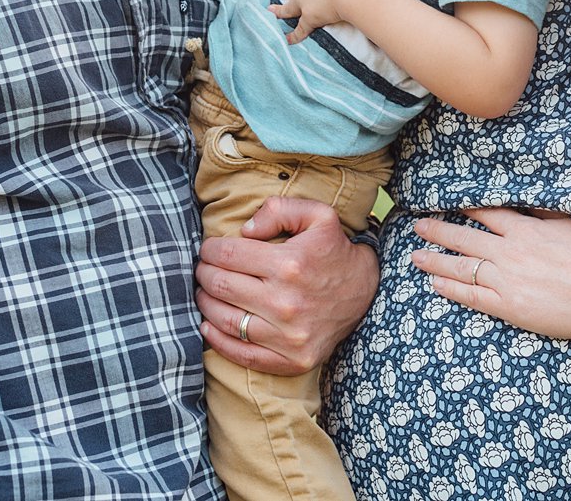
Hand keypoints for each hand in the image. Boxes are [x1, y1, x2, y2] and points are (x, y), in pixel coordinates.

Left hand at [196, 196, 378, 375]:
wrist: (367, 293)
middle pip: (221, 286)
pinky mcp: (291, 360)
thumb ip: (279, 209)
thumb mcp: (318, 215)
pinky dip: (217, 341)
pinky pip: (242, 354)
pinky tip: (208, 324)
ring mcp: (289, 337)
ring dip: (205, 304)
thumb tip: (244, 230)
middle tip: (203, 269)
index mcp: (289, 264)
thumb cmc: (334, 251)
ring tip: (204, 292)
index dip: (209, 250)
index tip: (208, 249)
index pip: (227, 255)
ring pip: (225, 320)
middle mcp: (287, 303)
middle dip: (204, 274)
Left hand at [410, 207, 570, 342]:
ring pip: (462, 267)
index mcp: (524, 230)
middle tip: (417, 226)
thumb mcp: (568, 226)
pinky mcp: (509, 306)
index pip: (486, 214)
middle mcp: (509, 252)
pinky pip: (472, 296)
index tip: (444, 203)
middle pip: (465, 238)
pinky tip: (435, 284)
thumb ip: (541, 213)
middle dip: (438, 231)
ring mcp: (506, 279)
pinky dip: (451, 289)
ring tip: (416, 255)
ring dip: (436, 260)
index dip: (463, 208)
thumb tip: (526, 200)